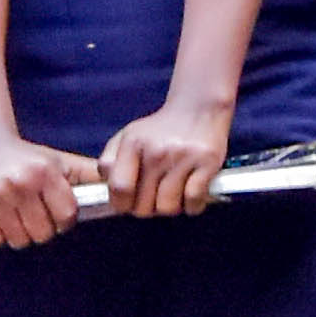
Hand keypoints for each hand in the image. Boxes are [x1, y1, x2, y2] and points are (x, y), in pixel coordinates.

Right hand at [0, 125, 97, 248]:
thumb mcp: (60, 163)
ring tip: (14, 213)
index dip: (62, 219)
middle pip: (42, 235)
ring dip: (19, 233)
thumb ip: (90, 176)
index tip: (53, 210)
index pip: (65, 218)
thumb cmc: (28, 161)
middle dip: (40, 228)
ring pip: (19, 241)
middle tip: (31, 212)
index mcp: (44, 172)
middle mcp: (19, 182)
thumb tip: (119, 191)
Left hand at [97, 94, 236, 218]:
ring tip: (173, 193)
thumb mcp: (129, 136)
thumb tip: (108, 192)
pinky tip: (191, 194)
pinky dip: (192, 206)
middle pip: (143, 205)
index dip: (121, 204)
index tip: (127, 204)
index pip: (119, 188)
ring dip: (170, 207)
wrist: (199, 108)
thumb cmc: (160, 130)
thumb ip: (110, 161)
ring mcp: (182, 157)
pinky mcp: (207, 163)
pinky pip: (193, 202)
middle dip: (146, 208)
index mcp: (133, 143)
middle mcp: (156, 150)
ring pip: (167, 208)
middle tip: (153, 197)